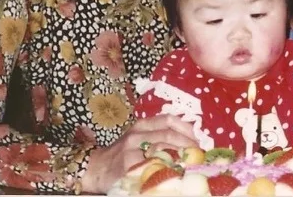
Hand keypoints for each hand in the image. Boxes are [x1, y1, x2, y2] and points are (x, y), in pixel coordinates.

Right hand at [81, 115, 196, 192]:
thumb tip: (190, 143)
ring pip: (163, 148)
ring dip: (181, 156)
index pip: (169, 119)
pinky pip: (152, 165)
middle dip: (188, 145)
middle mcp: (136, 134)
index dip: (186, 129)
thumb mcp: (139, 139)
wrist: (94, 169)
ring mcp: (131, 149)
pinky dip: (166, 168)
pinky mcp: (128, 166)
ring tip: (190, 164)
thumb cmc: (122, 155)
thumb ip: (159, 136)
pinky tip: (174, 173)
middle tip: (198, 155)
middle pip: (169, 134)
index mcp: (142, 125)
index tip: (197, 141)